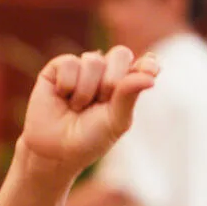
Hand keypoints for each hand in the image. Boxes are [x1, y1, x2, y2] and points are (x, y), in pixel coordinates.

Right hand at [19, 46, 158, 180]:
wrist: (54, 151)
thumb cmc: (88, 140)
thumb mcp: (115, 121)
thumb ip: (129, 95)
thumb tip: (152, 73)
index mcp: (126, 85)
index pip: (143, 64)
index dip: (147, 65)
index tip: (152, 70)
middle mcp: (106, 72)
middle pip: (120, 54)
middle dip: (112, 81)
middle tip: (101, 103)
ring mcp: (82, 67)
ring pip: (93, 60)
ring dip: (85, 91)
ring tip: (77, 107)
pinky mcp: (58, 67)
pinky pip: (69, 62)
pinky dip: (67, 85)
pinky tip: (61, 97)